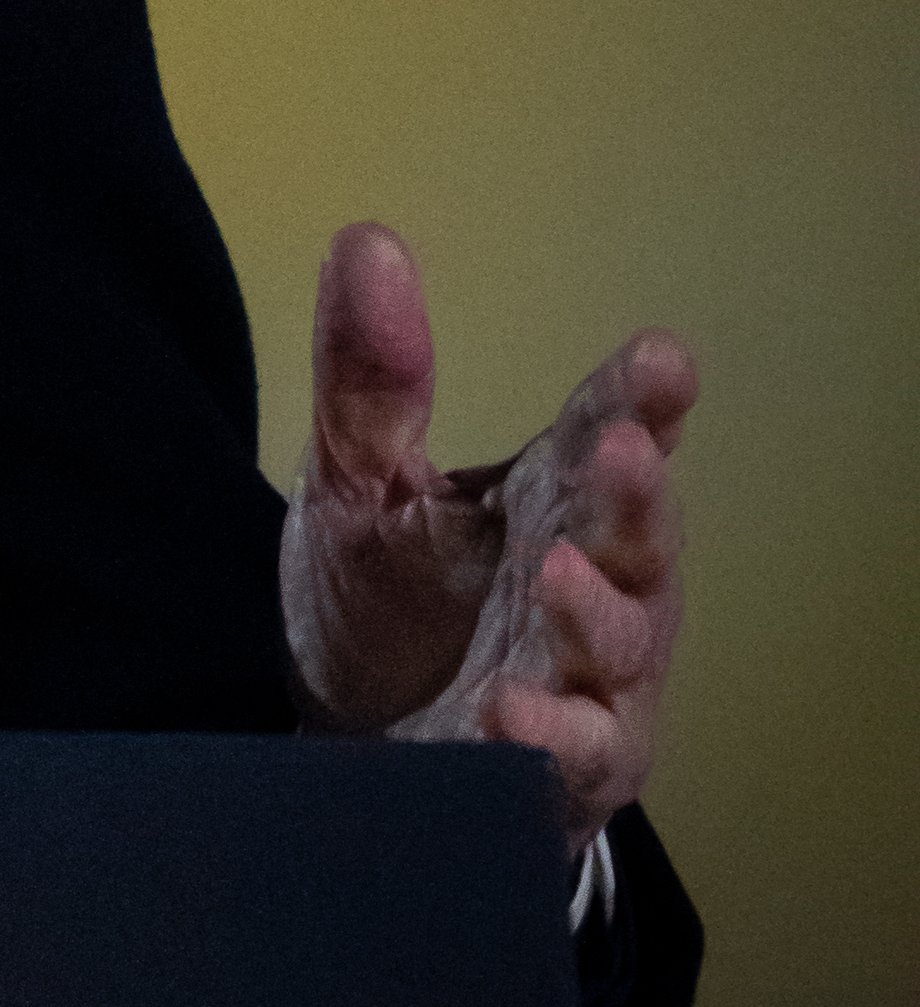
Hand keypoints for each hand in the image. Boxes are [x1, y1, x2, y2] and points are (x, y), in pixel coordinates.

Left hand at [279, 218, 693, 851]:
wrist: (345, 755)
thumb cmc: (380, 607)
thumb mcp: (357, 483)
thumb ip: (371, 378)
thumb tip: (366, 239)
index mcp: (549, 498)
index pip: (606, 432)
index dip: (639, 399)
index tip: (662, 360)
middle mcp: (589, 580)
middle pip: (633, 532)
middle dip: (635, 494)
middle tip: (628, 451)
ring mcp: (588, 678)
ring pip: (620, 640)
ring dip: (595, 609)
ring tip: (555, 575)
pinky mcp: (564, 767)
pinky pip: (572, 751)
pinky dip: (547, 732)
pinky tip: (507, 712)